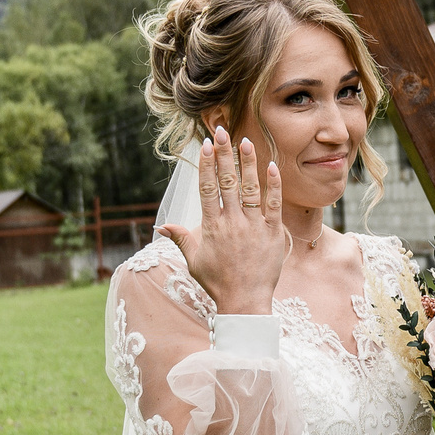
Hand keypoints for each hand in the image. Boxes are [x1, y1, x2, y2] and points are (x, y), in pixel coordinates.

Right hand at [160, 126, 288, 315]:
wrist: (245, 303)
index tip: (206, 145)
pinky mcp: (273, 234)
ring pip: (250, 189)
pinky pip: (274, 205)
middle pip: (227, 182)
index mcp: (212, 228)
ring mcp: (254, 227)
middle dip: (224, 155)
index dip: (207, 165)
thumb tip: (160, 226)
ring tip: (245, 142)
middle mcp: (233, 223)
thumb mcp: (194, 261)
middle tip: (222, 132)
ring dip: (248, 164)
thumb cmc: (218, 284)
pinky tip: (271, 167)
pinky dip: (273, 186)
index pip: (208, 189)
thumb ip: (181, 239)